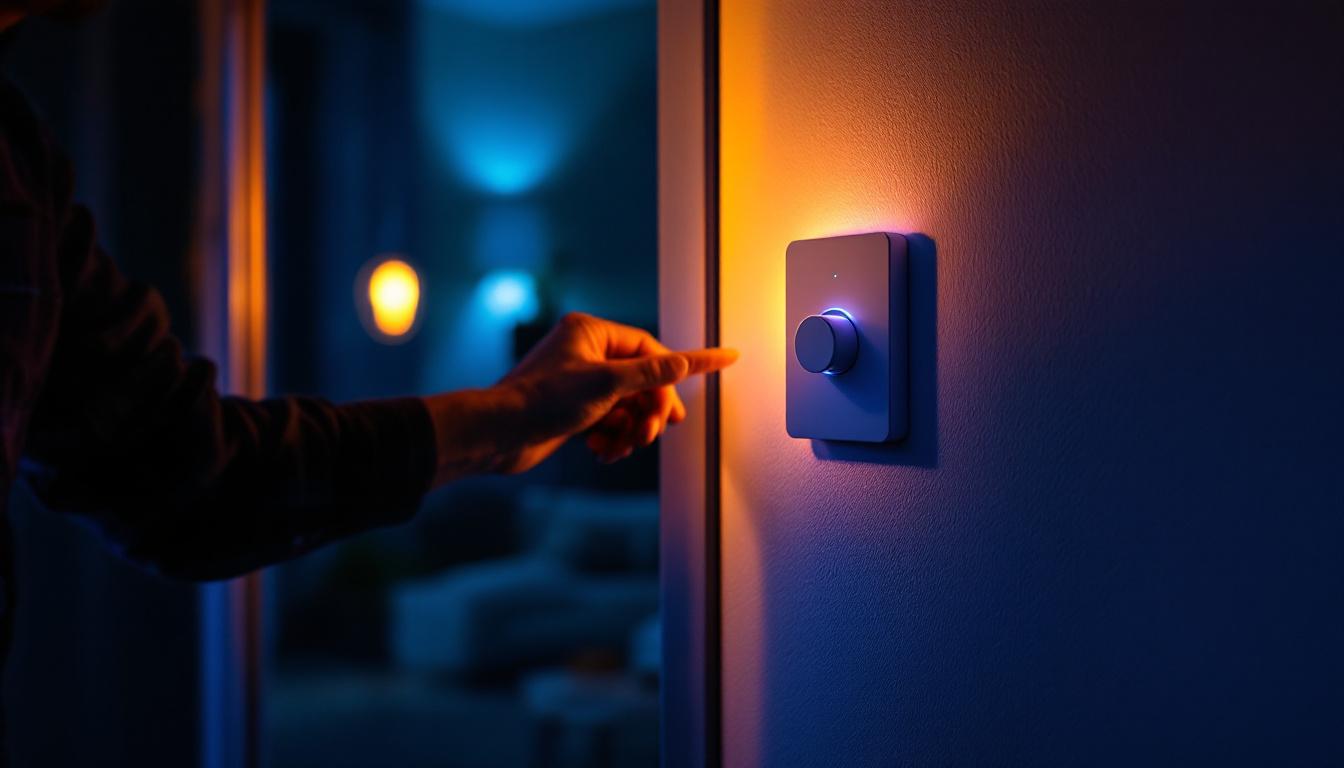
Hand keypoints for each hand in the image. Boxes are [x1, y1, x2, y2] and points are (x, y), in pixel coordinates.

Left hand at [423, 312, 736, 483]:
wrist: (498, 435)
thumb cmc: (543, 401)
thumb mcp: (607, 385)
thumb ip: (653, 373)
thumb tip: (688, 360)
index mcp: (591, 332)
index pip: (650, 348)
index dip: (681, 365)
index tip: (725, 360)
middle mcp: (584, 352)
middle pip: (642, 380)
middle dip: (650, 409)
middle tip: (654, 431)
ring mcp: (578, 382)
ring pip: (627, 405)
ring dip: (630, 429)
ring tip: (623, 446)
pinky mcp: (571, 410)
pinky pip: (609, 421)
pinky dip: (612, 437)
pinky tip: (603, 451)